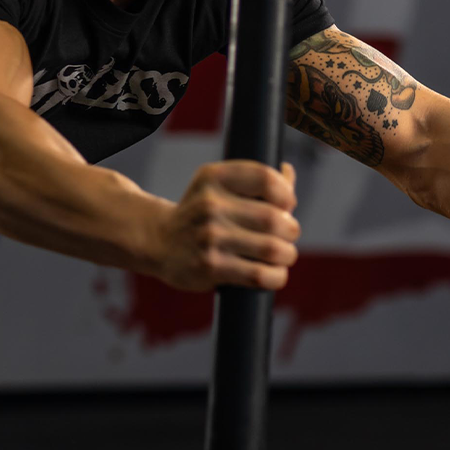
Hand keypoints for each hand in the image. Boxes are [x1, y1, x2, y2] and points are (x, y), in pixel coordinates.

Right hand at [152, 161, 300, 290]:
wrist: (159, 242)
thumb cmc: (201, 214)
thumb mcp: (218, 187)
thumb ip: (256, 181)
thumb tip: (288, 172)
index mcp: (214, 177)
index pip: (266, 179)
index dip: (286, 195)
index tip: (286, 207)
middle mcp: (210, 204)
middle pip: (274, 218)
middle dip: (290, 230)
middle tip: (286, 236)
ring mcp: (209, 237)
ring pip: (273, 249)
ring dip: (287, 255)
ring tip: (282, 255)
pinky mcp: (210, 267)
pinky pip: (260, 276)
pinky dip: (276, 277)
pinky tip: (273, 274)